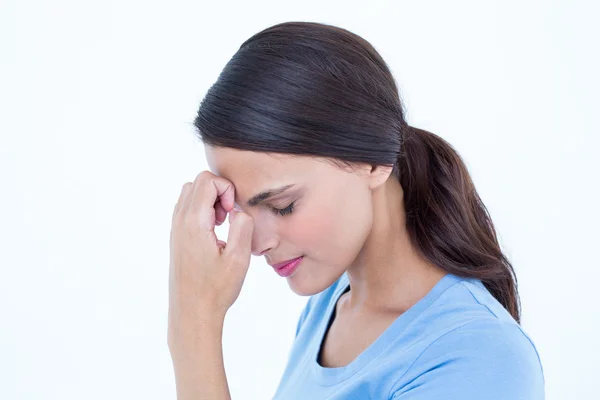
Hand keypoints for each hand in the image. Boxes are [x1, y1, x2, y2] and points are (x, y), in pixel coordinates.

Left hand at [168, 171, 253, 346]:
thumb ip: (242, 226)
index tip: (233, 214)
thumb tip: (239, 210)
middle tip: (228, 218)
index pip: (207, 180)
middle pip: (197, 182)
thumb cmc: (216, 290)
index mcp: (194, 222)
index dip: (227, 189)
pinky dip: (202, 211)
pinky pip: (187, 209)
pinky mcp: (176, 238)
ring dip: (210, 201)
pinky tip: (214, 234)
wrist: (192, 314)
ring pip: (190, 194)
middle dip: (219, 192)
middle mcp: (179, 222)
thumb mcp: (239, 258)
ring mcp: (175, 229)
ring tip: (222, 225)